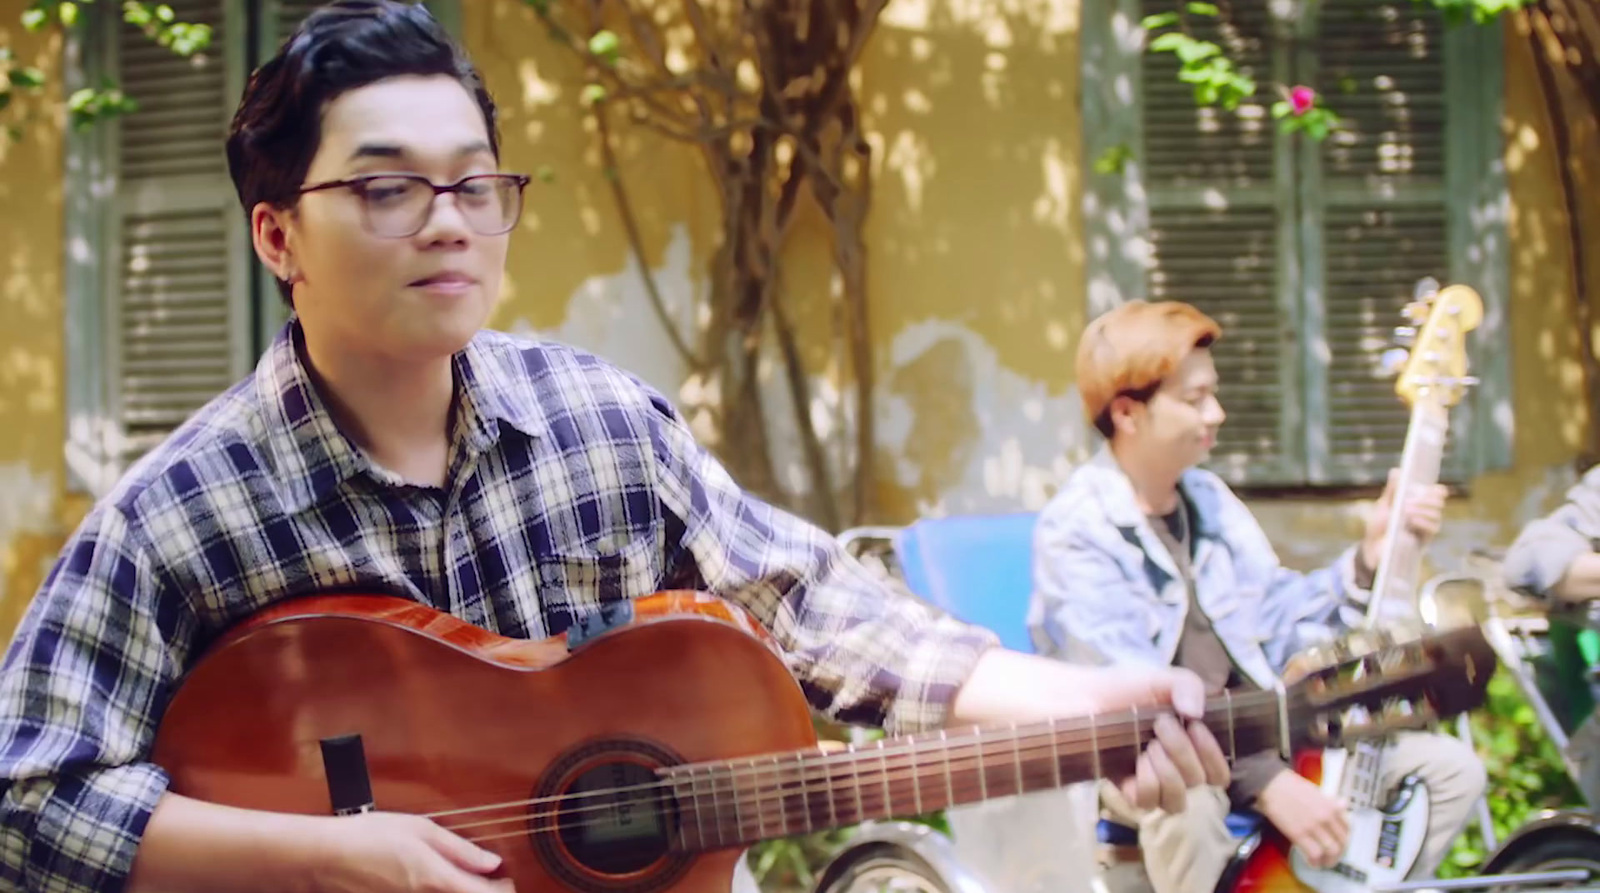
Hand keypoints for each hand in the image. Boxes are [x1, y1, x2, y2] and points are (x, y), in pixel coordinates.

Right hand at [318, 811, 511, 892]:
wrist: (322, 858)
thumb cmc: (367, 837)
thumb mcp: (420, 829)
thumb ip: (459, 849)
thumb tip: (490, 862)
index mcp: (435, 880)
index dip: (502, 890)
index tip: (503, 880)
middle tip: (489, 884)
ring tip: (460, 884)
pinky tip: (432, 886)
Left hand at [1113, 667, 1231, 813]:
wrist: (1080, 695)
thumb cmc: (1123, 689)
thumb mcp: (1159, 679)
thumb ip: (1187, 685)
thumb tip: (1196, 713)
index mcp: (1191, 747)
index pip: (1219, 773)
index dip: (1213, 755)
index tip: (1194, 726)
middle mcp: (1175, 770)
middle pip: (1200, 783)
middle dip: (1183, 752)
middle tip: (1161, 725)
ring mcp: (1151, 783)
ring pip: (1176, 801)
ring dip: (1167, 772)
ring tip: (1149, 746)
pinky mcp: (1125, 791)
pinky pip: (1146, 803)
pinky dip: (1145, 783)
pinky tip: (1136, 761)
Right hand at [1255, 770, 1348, 868]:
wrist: (1272, 785)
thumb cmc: (1291, 785)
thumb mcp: (1316, 791)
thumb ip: (1331, 801)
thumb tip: (1343, 804)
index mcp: (1332, 806)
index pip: (1347, 828)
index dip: (1344, 838)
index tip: (1340, 842)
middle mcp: (1326, 818)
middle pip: (1341, 843)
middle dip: (1339, 853)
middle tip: (1333, 856)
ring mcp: (1313, 827)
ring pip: (1331, 851)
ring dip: (1329, 860)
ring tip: (1324, 863)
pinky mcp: (1299, 835)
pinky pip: (1314, 854)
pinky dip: (1316, 862)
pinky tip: (1314, 863)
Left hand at [1360, 469, 1447, 570]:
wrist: (1372, 548)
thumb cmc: (1379, 527)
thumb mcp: (1383, 506)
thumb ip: (1391, 490)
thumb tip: (1397, 470)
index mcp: (1418, 504)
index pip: (1438, 494)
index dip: (1438, 490)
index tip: (1433, 488)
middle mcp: (1426, 515)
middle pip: (1438, 502)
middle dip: (1425, 499)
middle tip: (1408, 501)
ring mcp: (1426, 528)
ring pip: (1437, 514)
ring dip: (1422, 509)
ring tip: (1406, 510)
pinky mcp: (1424, 541)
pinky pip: (1432, 529)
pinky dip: (1423, 521)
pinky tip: (1412, 519)